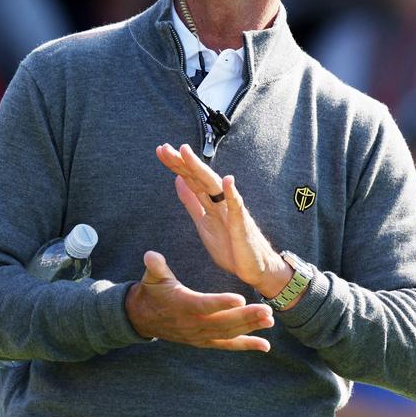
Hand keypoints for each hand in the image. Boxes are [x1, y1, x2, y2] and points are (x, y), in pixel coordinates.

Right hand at [125, 250, 273, 350]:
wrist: (142, 318)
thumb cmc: (151, 292)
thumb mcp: (151, 277)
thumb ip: (155, 266)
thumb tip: (150, 255)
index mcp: (182, 304)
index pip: (204, 305)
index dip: (221, 303)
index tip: (239, 299)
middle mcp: (192, 324)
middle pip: (223, 323)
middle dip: (247, 318)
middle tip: (267, 311)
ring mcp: (199, 335)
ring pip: (228, 334)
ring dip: (250, 328)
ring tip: (270, 320)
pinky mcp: (204, 342)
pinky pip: (227, 345)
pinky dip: (246, 345)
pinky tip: (265, 345)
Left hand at [155, 143, 290, 295]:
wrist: (254, 268)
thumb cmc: (231, 246)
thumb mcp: (203, 222)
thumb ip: (191, 202)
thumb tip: (177, 180)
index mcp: (209, 202)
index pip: (190, 179)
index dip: (176, 165)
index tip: (161, 150)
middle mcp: (220, 201)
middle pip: (198, 177)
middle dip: (182, 162)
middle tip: (165, 148)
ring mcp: (231, 210)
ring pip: (214, 186)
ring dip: (200, 169)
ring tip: (186, 153)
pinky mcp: (242, 224)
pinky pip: (237, 207)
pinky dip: (232, 194)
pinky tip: (227, 181)